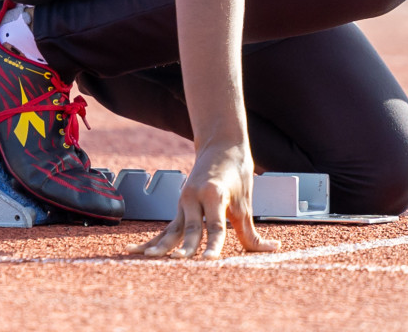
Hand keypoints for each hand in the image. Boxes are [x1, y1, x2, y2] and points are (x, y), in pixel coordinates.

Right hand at [129, 141, 280, 259]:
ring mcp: (184, 202)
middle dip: (186, 246)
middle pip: (191, 227)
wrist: (220, 145)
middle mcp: (195, 197)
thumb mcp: (246, 202)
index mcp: (215, 194)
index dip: (213, 244)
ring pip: (173, 228)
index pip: (215, 225)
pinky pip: (165, 229)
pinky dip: (151, 241)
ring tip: (149, 259)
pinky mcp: (178, 209)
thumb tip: (273, 250)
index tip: (209, 260)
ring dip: (161, 245)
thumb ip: (252, 232)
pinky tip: (134, 252)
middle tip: (181, 261)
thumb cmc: (236, 172)